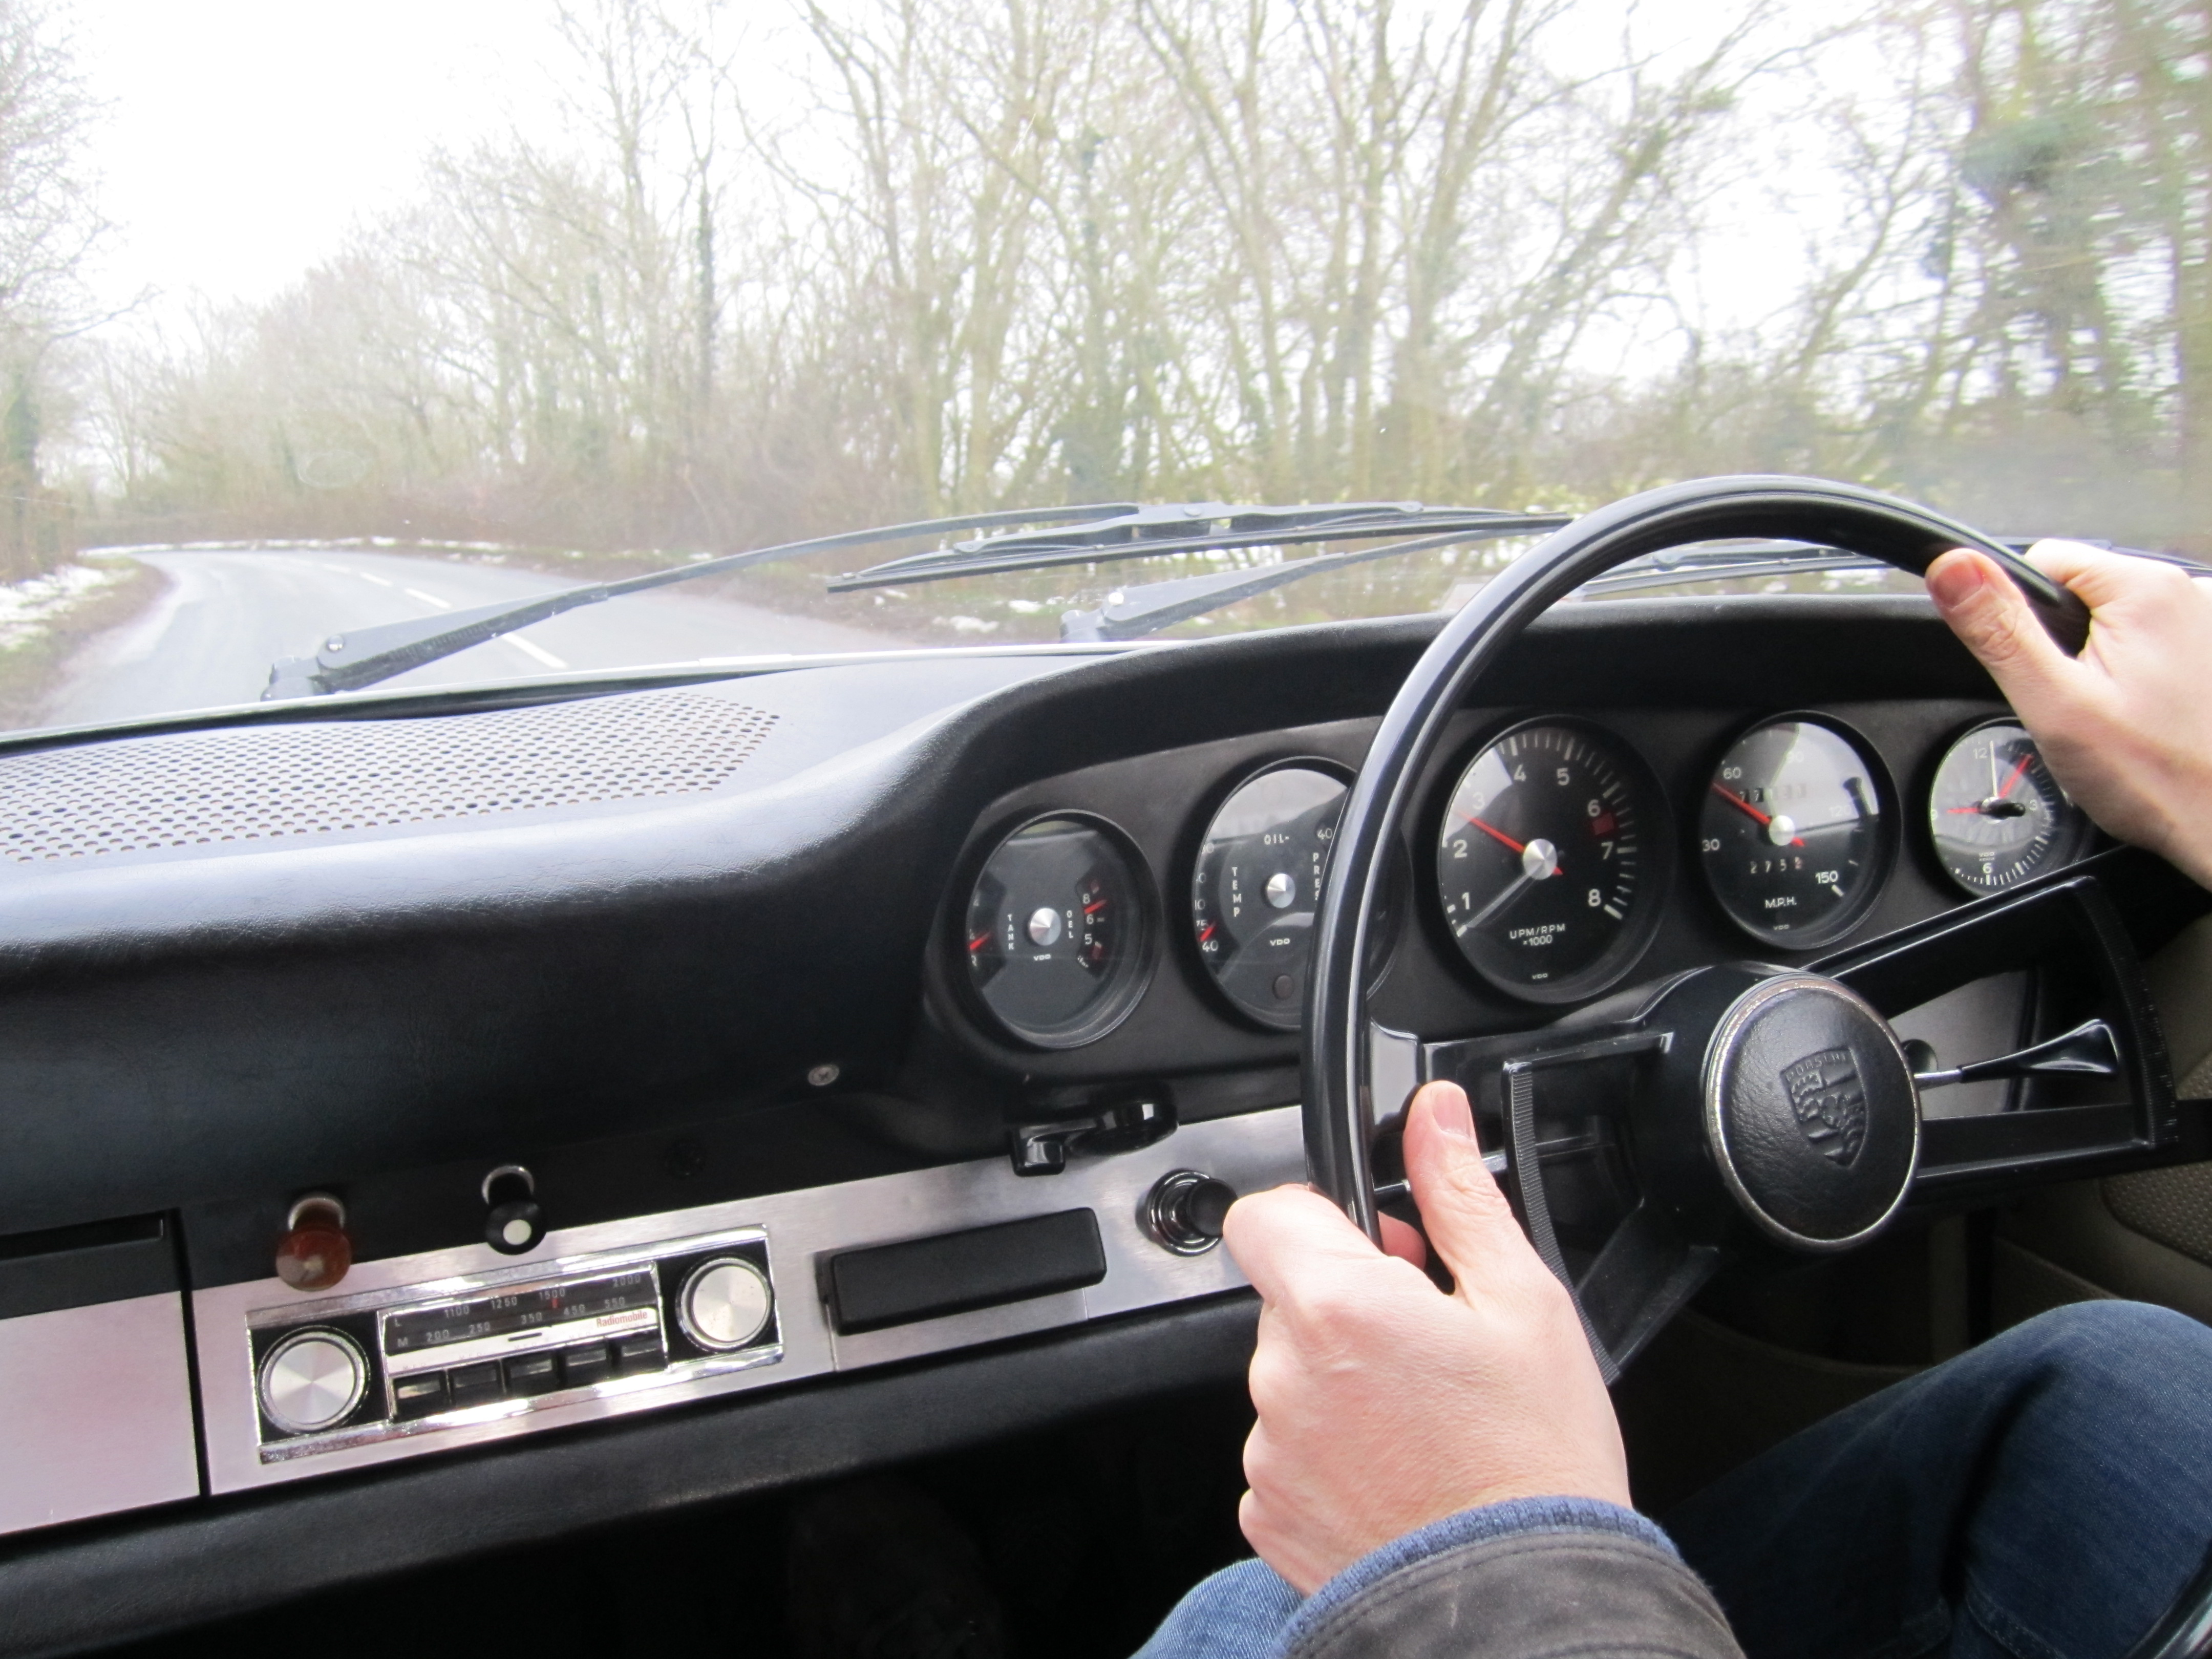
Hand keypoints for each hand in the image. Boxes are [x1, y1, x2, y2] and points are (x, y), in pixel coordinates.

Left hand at [1224, 1081, 1628, 1594]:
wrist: (1525, 1604)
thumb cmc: (1533, 1462)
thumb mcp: (1522, 1303)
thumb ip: (1458, 1196)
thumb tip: (1433, 1116)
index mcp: (1337, 1306)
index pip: (1265, 1212)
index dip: (1319, 1216)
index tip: (1376, 1246)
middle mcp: (1283, 1375)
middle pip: (1288, 1296)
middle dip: (1348, 1302)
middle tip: (1429, 1340)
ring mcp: (1269, 1452)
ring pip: (1291, 1375)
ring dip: (1341, 1380)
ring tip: (1426, 1419)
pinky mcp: (1268, 1514)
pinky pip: (1287, 1452)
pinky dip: (1332, 1452)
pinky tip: (1401, 1469)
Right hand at [1926, 542, 2211, 889]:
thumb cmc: (2156, 776)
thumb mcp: (2055, 704)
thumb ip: (1999, 631)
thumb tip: (1951, 567)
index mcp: (2144, 588)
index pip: (2042, 562)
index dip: (2019, 621)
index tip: (2044, 673)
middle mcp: (2185, 591)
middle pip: (2079, 594)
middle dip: (2063, 649)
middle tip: (2081, 706)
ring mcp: (2204, 623)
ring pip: (2111, 623)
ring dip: (2099, 664)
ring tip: (2116, 717)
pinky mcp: (2207, 653)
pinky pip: (2145, 645)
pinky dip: (2135, 676)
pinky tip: (2144, 715)